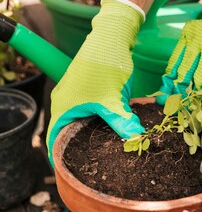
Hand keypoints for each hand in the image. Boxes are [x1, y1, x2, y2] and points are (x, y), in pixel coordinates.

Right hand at [47, 0, 144, 163]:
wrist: (113, 36)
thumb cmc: (105, 65)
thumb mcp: (114, 99)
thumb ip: (123, 123)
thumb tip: (136, 142)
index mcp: (63, 108)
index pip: (55, 141)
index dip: (61, 159)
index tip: (72, 175)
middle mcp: (67, 103)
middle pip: (71, 134)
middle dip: (83, 149)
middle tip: (97, 167)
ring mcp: (79, 97)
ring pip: (85, 123)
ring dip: (97, 134)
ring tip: (108, 152)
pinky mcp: (92, 92)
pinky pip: (96, 112)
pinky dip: (106, 121)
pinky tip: (120, 128)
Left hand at [158, 0, 201, 99]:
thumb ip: (194, 54)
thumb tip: (178, 81)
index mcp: (191, 33)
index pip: (174, 64)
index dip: (169, 84)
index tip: (165, 98)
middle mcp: (200, 40)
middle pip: (184, 75)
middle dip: (180, 95)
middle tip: (176, 109)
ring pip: (199, 82)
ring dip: (197, 98)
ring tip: (193, 110)